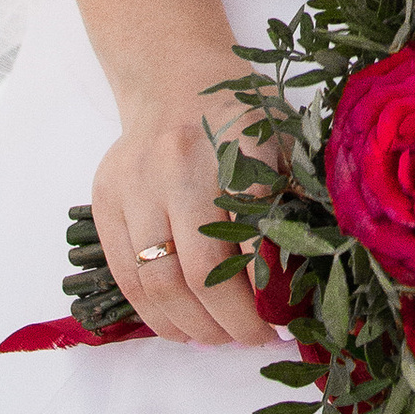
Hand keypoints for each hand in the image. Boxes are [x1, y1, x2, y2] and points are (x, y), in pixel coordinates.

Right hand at [90, 74, 282, 349]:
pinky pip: (126, 276)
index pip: (251, 242)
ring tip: (219, 339)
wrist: (175, 74)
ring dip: (191, 328)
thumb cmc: (242, 114)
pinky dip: (154, 314)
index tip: (287, 325)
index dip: (267, 297)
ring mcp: (133, 183)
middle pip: (199, 275)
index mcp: (237, 145)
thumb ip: (296, 203)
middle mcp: (178, 164)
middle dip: (230, 324)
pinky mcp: (104, 199)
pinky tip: (182, 326)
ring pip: (157, 284)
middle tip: (254, 340)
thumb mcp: (284, 141)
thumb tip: (310, 285)